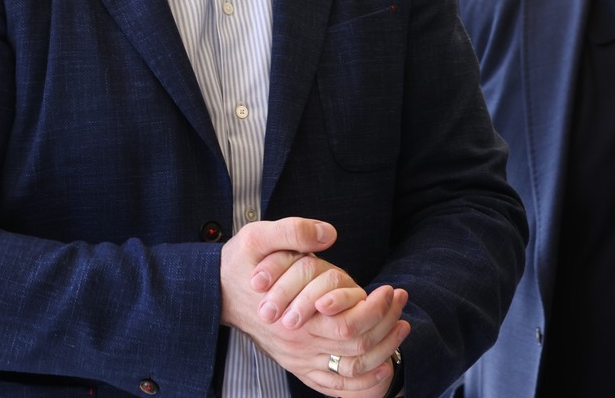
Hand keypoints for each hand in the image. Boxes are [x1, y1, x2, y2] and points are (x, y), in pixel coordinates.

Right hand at [219, 218, 408, 394]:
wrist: (212, 293)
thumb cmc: (238, 264)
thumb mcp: (256, 236)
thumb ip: (292, 231)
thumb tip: (327, 234)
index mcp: (292, 319)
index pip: (348, 325)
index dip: (376, 310)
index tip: (391, 288)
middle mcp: (297, 346)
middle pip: (356, 349)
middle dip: (386, 324)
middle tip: (401, 300)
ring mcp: (297, 360)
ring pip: (351, 370)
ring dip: (383, 350)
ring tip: (401, 325)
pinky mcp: (296, 365)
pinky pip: (334, 387)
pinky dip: (362, 384)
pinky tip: (383, 366)